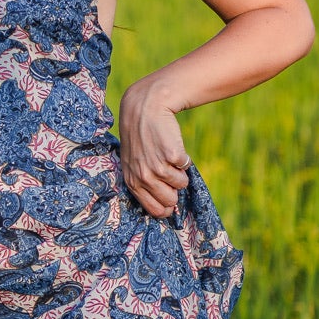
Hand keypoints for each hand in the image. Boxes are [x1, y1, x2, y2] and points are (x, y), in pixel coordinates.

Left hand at [119, 78, 189, 216]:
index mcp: (132, 182)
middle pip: (171, 201)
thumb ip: (143, 181)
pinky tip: (172, 145)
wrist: (144, 108)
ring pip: (181, 184)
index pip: (155, 210)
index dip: (166, 207)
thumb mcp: (132, 161)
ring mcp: (158, 167)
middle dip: (174, 189)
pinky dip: (184, 157)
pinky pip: (187, 166)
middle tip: (169, 172)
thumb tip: (166, 205)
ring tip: (169, 156)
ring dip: (180, 171)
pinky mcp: (171, 155)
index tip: (171, 198)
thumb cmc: (139, 136)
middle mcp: (144, 178)